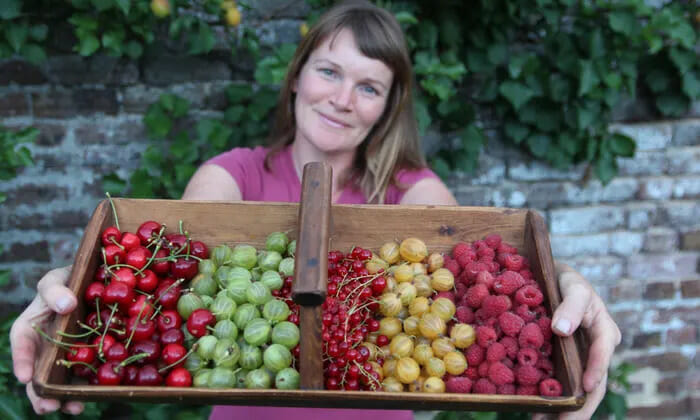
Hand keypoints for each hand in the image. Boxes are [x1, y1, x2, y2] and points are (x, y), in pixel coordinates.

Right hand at [10, 266, 83, 414]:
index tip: (26, 376)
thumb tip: (66, 305)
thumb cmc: (66, 282)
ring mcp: (62, 357)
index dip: (23, 362)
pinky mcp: (84, 360)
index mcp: (28, 330)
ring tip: (74, 408)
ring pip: (58, 382)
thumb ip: (55, 290)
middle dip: (40, 394)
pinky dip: (86, 388)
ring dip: (63, 399)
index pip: (21, 347)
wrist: (90, 284)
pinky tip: (95, 397)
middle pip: (36, 375)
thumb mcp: (55, 281)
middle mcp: (42, 349)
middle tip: (48, 406)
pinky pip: (82, 377)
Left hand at [534, 262, 621, 419]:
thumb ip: (571, 305)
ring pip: (577, 389)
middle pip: (593, 382)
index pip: (602, 353)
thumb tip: (562, 329)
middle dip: (581, 405)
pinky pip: (559, 382)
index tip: (586, 387)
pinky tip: (536, 412)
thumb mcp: (573, 286)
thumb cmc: (566, 281)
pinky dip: (550, 398)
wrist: (551, 280)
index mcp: (604, 331)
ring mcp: (580, 359)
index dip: (595, 370)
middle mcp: (595, 350)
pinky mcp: (562, 362)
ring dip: (565, 408)